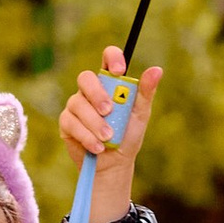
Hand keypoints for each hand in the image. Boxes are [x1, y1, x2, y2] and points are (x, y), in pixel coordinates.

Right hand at [57, 45, 163, 222]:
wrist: (113, 164)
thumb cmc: (127, 136)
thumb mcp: (140, 114)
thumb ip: (145, 92)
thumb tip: (156, 70)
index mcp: (110, 83)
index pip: (107, 58)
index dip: (112, 58)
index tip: (119, 70)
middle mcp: (90, 90)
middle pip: (85, 78)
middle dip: (97, 95)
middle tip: (109, 111)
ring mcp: (76, 105)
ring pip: (78, 103)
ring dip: (94, 122)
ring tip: (108, 138)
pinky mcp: (67, 123)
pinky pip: (71, 123)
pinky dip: (86, 136)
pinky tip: (98, 147)